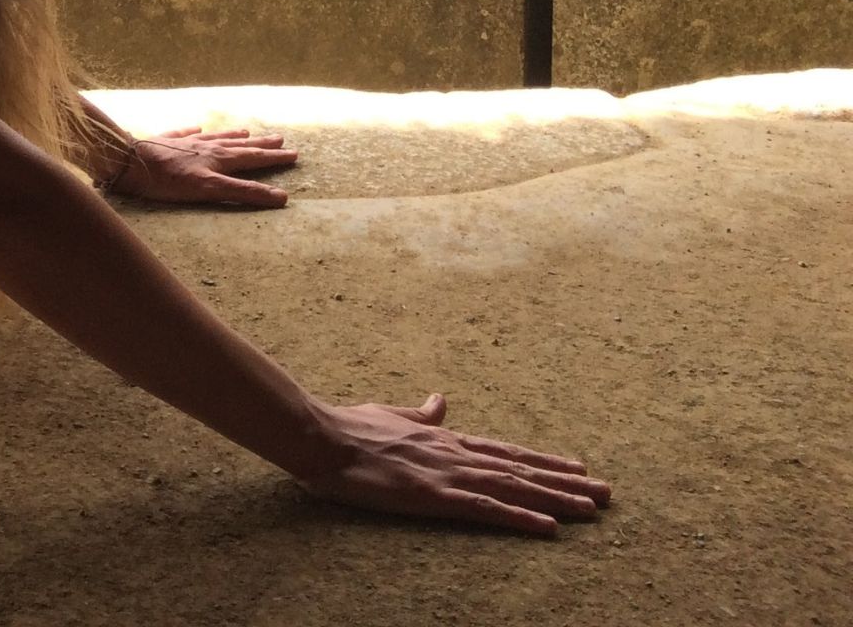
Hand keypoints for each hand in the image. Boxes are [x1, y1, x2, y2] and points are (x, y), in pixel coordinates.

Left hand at [113, 126, 297, 207]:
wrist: (129, 162)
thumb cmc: (169, 180)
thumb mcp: (210, 190)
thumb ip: (244, 193)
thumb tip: (281, 197)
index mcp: (219, 159)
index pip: (253, 158)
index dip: (274, 158)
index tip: (293, 154)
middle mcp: (206, 147)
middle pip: (238, 145)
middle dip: (260, 144)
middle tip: (279, 138)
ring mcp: (185, 142)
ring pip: (216, 136)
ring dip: (233, 135)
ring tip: (246, 130)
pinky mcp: (165, 142)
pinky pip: (184, 133)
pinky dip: (193, 130)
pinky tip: (196, 126)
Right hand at [292, 394, 610, 535]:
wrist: (320, 435)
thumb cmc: (348, 426)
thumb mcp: (389, 415)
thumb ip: (419, 415)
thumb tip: (440, 401)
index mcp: (444, 439)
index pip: (505, 451)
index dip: (543, 461)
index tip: (578, 468)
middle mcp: (454, 453)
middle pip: (521, 469)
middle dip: (566, 483)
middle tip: (607, 493)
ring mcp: (446, 474)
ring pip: (513, 486)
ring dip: (556, 499)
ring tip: (593, 510)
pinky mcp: (433, 496)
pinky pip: (485, 509)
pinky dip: (519, 515)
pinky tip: (548, 527)